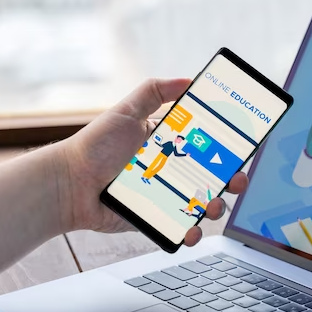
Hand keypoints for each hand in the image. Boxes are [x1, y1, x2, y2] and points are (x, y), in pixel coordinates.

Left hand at [60, 78, 248, 245]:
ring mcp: (167, 197)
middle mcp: (173, 171)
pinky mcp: (157, 220)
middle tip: (237, 179)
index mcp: (171, 145)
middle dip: (232, 179)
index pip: (208, 145)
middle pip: (212, 176)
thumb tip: (189, 78)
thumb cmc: (95, 146)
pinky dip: (191, 233)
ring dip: (216, 207)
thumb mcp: (125, 111)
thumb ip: (155, 91)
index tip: (242, 147)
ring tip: (212, 205)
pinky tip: (192, 230)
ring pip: (202, 204)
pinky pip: (181, 228)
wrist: (70, 184)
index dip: (227, 147)